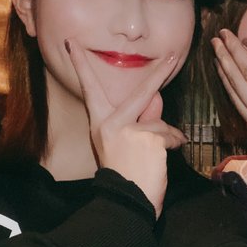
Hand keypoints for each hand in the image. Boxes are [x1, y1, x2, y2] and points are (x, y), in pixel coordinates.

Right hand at [65, 38, 186, 217]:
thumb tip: (156, 97)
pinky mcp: (149, 138)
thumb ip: (139, 118)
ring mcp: (130, 130)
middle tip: (173, 57)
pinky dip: (174, 144)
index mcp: (99, 123)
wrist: (127, 202)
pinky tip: (165, 156)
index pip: (90, 89)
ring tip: (156, 156)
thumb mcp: (124, 143)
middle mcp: (111, 123)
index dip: (82, 66)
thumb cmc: (125, 175)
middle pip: (141, 93)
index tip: (73, 44)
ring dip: (165, 136)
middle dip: (159, 73)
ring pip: (159, 122)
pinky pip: (170, 134)